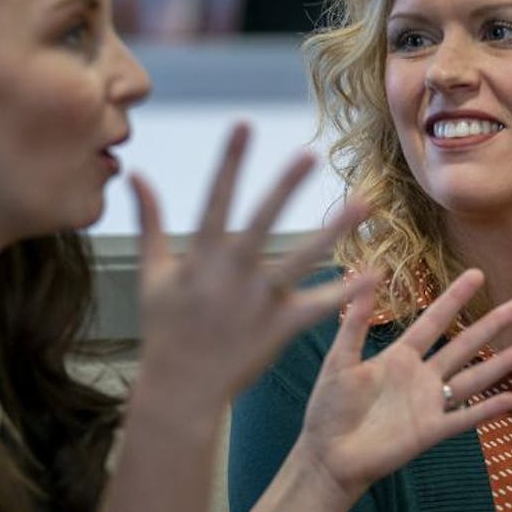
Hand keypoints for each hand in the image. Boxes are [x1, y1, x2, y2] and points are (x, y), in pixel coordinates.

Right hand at [129, 123, 369, 405]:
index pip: (217, 196)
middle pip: (264, 220)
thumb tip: (136, 175)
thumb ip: (151, 221)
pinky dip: (347, 291)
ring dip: (335, 229)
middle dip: (286, 186)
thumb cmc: (164, 327)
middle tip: (311, 153)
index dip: (231, 160)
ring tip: (365, 203)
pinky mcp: (282, 326)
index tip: (244, 123)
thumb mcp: (153, 272)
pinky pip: (321, 305)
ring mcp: (260, 300)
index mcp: (202, 255)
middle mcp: (233, 272)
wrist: (180, 388)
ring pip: (303, 257)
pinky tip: (375, 271)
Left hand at [294, 269, 511, 497]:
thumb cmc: (329, 409)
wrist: (327, 456)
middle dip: (494, 324)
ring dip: (504, 362)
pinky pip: (464, 418)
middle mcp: (421, 377)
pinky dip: (487, 409)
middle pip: (465, 344)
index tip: (477, 274)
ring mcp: (429, 404)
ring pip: (475, 378)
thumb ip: (353, 323)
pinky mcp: (430, 432)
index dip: (455, 297)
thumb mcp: (339, 360)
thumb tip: (360, 280)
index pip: (434, 320)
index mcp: (399, 357)